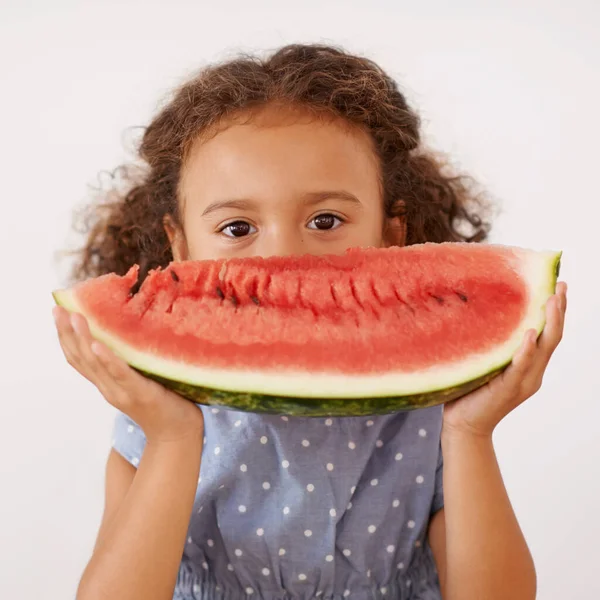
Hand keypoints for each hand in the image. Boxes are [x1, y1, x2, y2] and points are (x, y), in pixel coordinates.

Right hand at [53, 307, 203, 444]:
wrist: (178, 433)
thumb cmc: (164, 402)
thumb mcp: (141, 378)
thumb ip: (130, 361)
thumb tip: (129, 329)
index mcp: (107, 384)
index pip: (78, 359)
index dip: (65, 337)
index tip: (58, 312)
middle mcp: (108, 388)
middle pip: (80, 359)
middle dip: (66, 333)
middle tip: (57, 309)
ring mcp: (122, 392)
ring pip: (95, 364)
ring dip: (83, 339)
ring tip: (74, 317)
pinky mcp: (140, 393)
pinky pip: (120, 374)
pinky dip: (107, 360)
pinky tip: (97, 345)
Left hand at [442, 281, 566, 437]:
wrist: (464, 425)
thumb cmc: (470, 392)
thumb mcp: (485, 362)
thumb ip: (492, 345)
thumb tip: (484, 312)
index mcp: (528, 366)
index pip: (547, 334)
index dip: (555, 311)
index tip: (557, 286)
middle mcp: (532, 373)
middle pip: (553, 337)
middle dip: (559, 311)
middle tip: (561, 285)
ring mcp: (522, 381)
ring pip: (544, 349)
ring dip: (549, 323)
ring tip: (552, 300)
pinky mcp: (508, 389)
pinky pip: (520, 366)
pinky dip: (526, 350)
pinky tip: (529, 334)